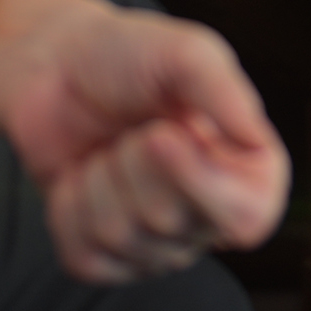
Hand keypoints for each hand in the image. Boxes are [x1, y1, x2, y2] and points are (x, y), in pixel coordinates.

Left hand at [0, 0, 289, 282]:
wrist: (55, 66)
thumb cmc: (127, 55)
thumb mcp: (185, 52)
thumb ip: (224, 90)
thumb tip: (255, 140)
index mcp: (245, 170)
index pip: (247, 218)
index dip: (199, 183)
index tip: (163, 134)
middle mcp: (206, 216)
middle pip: (168, 222)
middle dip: (134, 161)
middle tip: (135, 127)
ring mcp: (155, 244)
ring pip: (118, 237)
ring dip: (98, 177)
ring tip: (109, 146)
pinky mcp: (104, 258)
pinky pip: (84, 257)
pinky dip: (68, 207)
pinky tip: (81, 175)